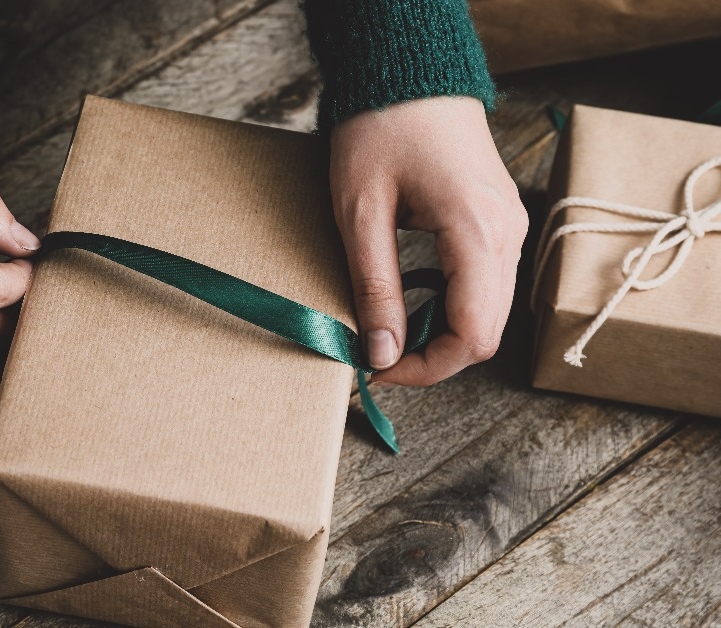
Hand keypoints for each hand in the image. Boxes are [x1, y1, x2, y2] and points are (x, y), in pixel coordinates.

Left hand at [329, 96, 527, 385]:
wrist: (409, 73)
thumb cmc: (380, 131)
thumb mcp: (360, 214)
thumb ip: (375, 288)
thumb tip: (380, 354)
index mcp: (478, 233)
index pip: (472, 335)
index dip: (426, 368)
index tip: (378, 371)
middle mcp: (507, 234)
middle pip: (486, 332)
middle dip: (432, 358)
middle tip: (377, 358)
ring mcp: (509, 227)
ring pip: (489, 313)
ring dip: (441, 335)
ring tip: (387, 332)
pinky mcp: (498, 222)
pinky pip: (484, 286)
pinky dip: (450, 308)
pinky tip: (408, 303)